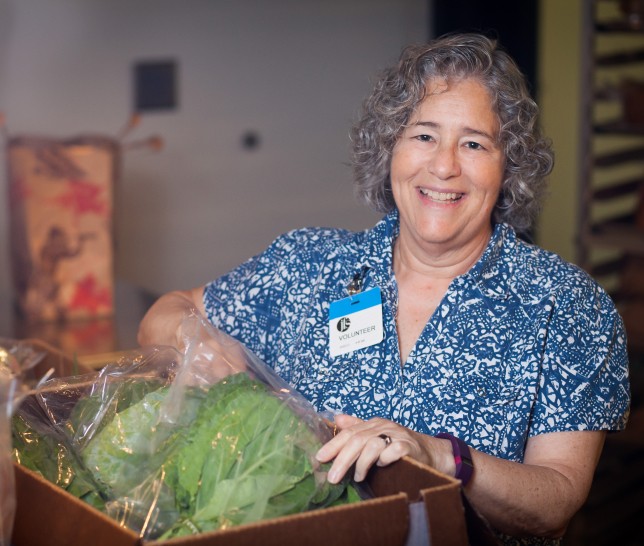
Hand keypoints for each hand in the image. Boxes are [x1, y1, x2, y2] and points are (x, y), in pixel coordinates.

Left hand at [315, 414, 430, 483]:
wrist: (430, 452)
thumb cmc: (399, 446)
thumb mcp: (377, 435)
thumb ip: (357, 428)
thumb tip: (336, 419)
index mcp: (374, 424)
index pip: (349, 432)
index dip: (333, 445)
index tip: (319, 458)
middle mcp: (384, 426)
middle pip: (357, 440)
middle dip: (342, 459)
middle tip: (332, 478)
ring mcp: (397, 435)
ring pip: (372, 445)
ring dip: (362, 463)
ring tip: (358, 477)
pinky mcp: (409, 447)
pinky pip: (393, 451)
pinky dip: (384, 459)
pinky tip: (381, 467)